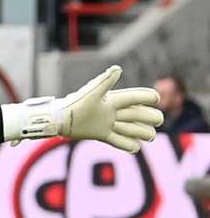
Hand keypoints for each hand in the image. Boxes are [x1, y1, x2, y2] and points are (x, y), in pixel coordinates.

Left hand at [4, 65, 162, 152]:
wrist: (57, 120)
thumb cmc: (74, 104)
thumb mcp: (91, 93)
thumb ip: (104, 82)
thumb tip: (117, 69)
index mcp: (111, 100)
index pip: (133, 97)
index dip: (145, 97)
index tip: (157, 98)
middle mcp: (110, 111)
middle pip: (135, 114)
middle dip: (148, 117)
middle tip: (159, 120)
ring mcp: (105, 123)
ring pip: (128, 128)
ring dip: (140, 132)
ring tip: (151, 136)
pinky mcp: (99, 134)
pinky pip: (116, 140)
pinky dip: (126, 144)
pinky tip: (136, 148)